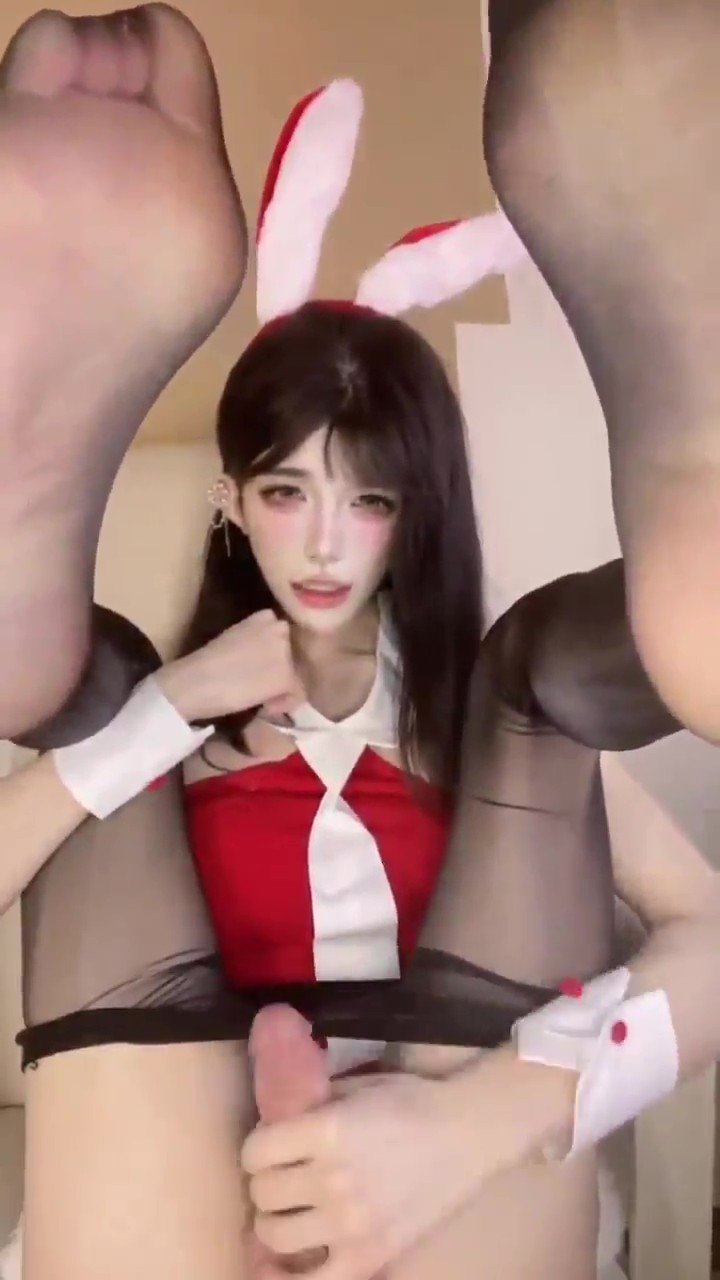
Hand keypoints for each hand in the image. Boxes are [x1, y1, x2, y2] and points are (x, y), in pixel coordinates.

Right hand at [157, 611, 303, 722]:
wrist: (195, 682)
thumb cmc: (204, 664)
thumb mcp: (234, 639)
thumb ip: (254, 642)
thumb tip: (265, 661)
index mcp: (264, 616)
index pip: (284, 635)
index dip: (277, 653)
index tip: (262, 666)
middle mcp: (280, 628)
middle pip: (295, 655)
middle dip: (282, 670)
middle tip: (263, 685)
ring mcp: (285, 652)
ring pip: (298, 676)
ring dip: (282, 688)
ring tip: (263, 698)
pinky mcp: (286, 676)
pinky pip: (297, 695)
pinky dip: (283, 704)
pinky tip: (265, 707)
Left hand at [242, 1070, 484, 1279]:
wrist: (467, 1134)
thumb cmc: (411, 1103)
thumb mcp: (355, 1090)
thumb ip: (312, 1106)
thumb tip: (275, 1122)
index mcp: (326, 1131)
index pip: (255, 1151)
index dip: (257, 1149)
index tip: (270, 1149)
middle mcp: (332, 1179)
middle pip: (262, 1193)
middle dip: (266, 1183)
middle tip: (283, 1178)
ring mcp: (350, 1224)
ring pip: (275, 1236)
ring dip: (273, 1222)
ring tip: (289, 1212)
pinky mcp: (370, 1256)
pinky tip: (276, 1268)